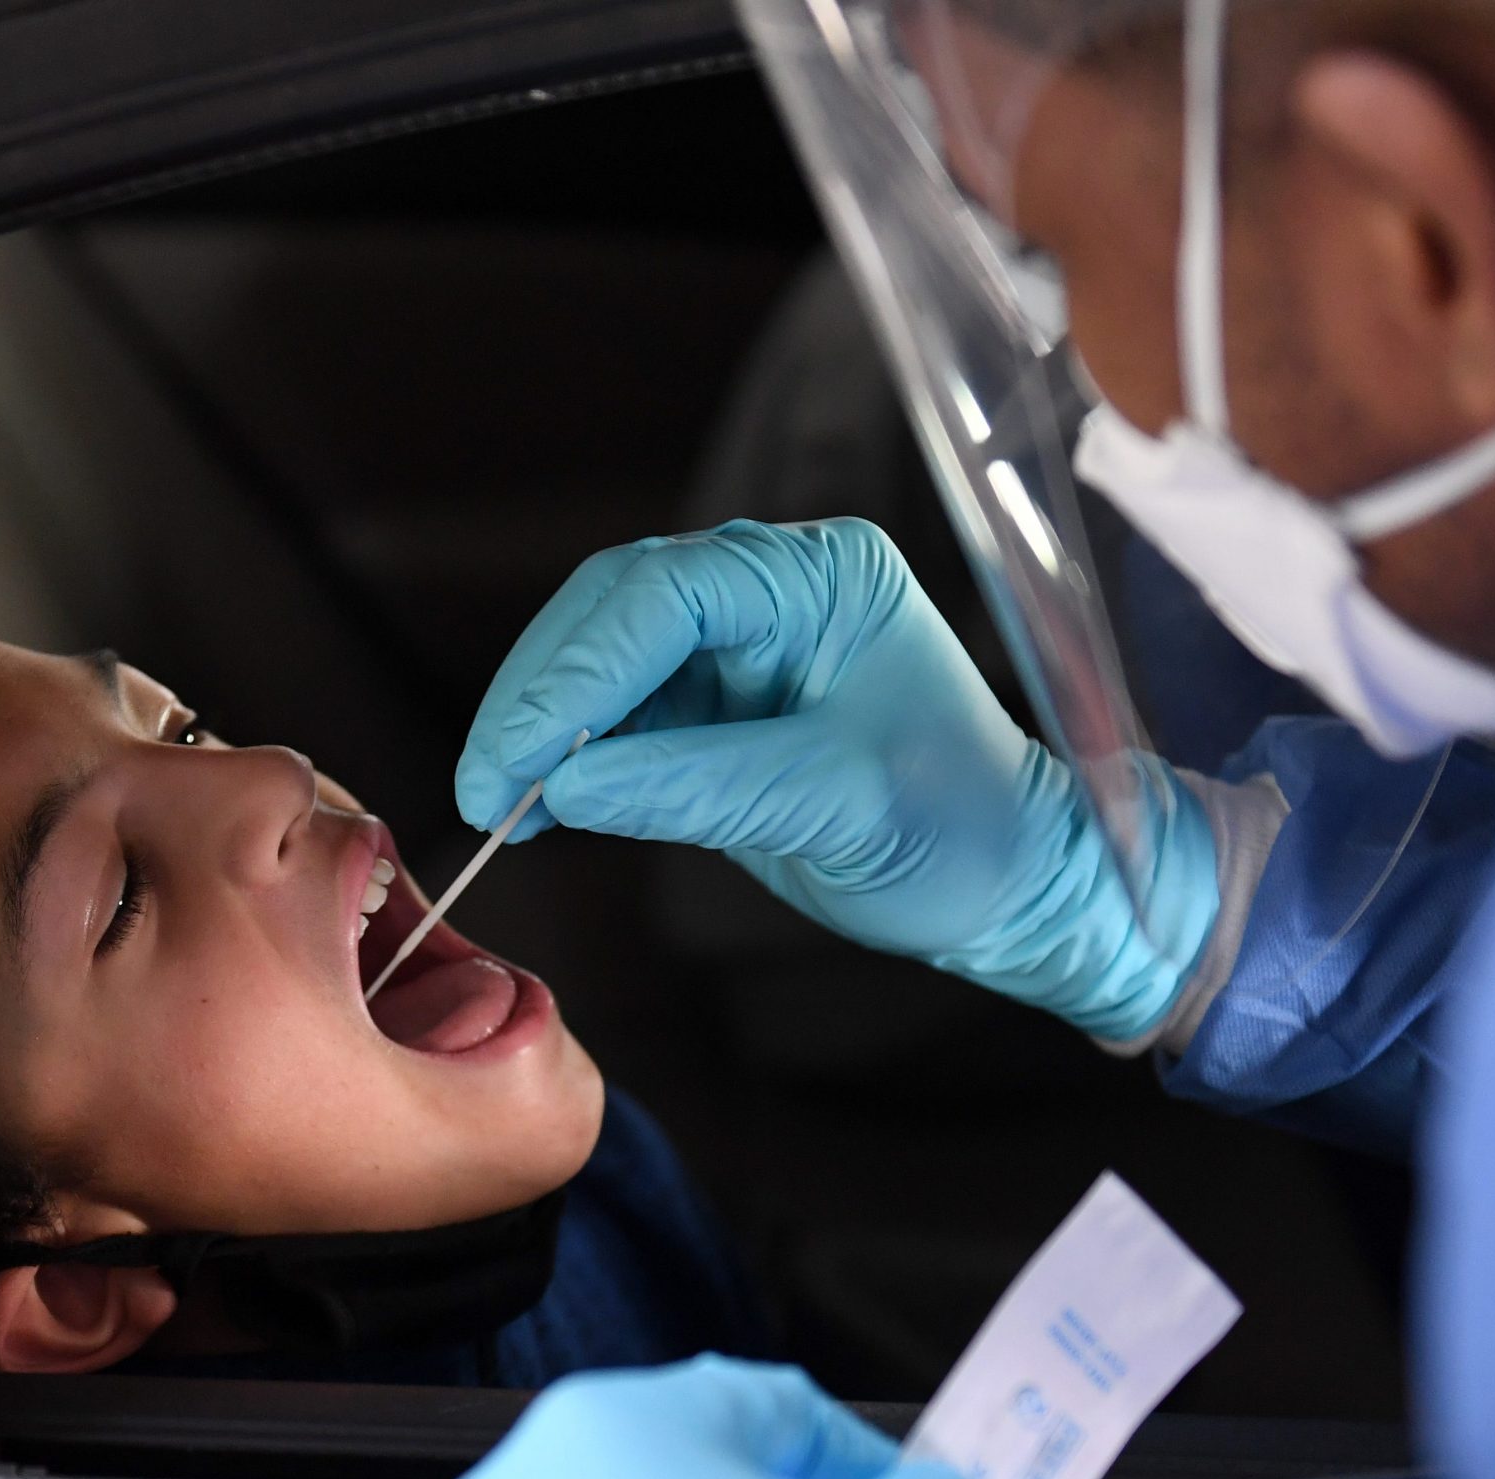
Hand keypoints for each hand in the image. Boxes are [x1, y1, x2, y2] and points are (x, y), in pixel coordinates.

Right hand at [457, 518, 1214, 1040]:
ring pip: (601, 656)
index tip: (515, 759)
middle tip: (486, 786)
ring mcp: (740, 643)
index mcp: (821, 579)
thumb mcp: (833, 807)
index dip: (572, 674)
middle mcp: (774, 590)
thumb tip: (562, 788)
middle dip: (540, 695)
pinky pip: (618, 710)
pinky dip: (570, 754)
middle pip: (613, 611)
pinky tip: (538, 802)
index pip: (661, 596)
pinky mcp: (715, 702)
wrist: (1009, 883)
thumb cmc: (960, 831)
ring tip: (498, 801)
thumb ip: (694, 786)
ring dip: (542, 724)